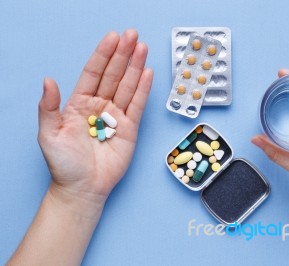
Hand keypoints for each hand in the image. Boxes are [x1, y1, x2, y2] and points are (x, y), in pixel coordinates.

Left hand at [38, 29, 152, 209]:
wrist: (83, 187)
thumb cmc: (64, 164)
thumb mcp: (49, 134)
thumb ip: (48, 107)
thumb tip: (48, 80)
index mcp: (79, 103)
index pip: (93, 73)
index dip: (103, 55)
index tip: (113, 38)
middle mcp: (99, 106)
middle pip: (113, 75)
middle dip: (123, 55)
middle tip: (133, 36)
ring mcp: (116, 116)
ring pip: (127, 86)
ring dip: (135, 67)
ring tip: (143, 48)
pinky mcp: (130, 128)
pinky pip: (137, 105)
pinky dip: (143, 89)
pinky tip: (147, 73)